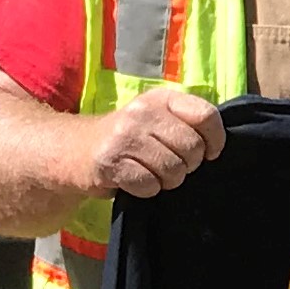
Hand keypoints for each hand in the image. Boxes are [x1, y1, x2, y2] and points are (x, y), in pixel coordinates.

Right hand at [87, 88, 225, 197]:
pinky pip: (149, 185)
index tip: (209, 153)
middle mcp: (142, 113)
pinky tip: (135, 181)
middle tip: (171, 165)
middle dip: (188, 165)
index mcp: (160, 99)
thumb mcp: (155, 119)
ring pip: (173, 170)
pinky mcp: (110, 163)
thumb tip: (218, 146)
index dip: (215, 140)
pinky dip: (147, 190)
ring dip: (167, 180)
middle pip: (192, 147)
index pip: (206, 115)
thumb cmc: (125, 138)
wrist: (72, 150)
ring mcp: (124, 137)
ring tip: (152, 173)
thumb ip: (185, 123)